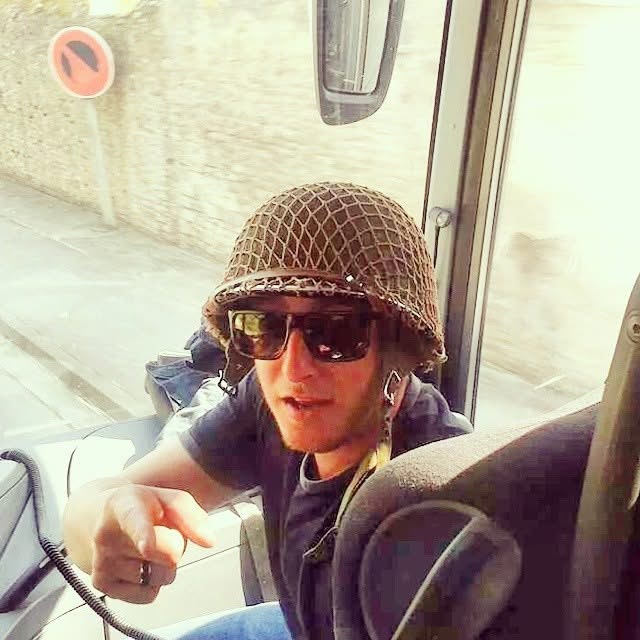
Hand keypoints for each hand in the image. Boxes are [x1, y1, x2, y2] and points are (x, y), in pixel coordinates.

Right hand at [91, 485, 214, 602]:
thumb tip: (209, 541)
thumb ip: (192, 515)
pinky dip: (151, 583)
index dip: (144, 536)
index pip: (137, 522)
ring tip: (147, 546)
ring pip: (160, 577)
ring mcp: (102, 562)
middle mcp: (107, 535)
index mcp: (125, 506)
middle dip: (176, 546)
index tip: (147, 547)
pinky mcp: (102, 586)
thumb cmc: (143, 507)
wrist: (99, 518)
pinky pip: (149, 595)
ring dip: (163, 565)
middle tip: (161, 532)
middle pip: (169, 554)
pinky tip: (138, 564)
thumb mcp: (168, 498)